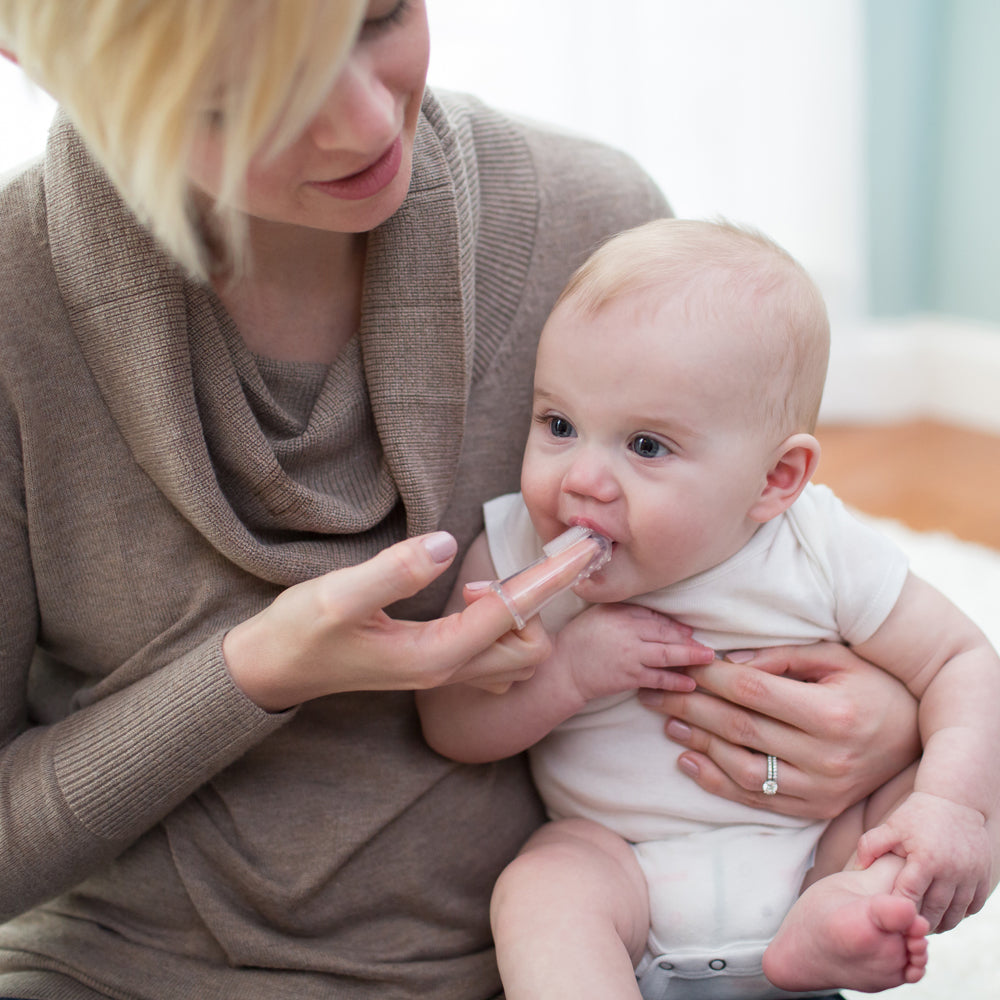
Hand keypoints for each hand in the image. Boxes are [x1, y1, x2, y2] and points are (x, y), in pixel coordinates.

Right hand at [223, 532, 550, 710]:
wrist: (275, 669)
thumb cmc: (301, 631)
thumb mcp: (339, 596)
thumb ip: (394, 572)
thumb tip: (447, 544)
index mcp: (436, 655)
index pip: (512, 612)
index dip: (552, 576)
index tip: (585, 548)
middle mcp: (449, 671)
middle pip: (531, 646)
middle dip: (537, 603)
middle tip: (499, 568)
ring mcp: (444, 673)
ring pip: (517, 654)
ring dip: (520, 615)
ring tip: (481, 584)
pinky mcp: (436, 665)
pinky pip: (496, 654)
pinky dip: (506, 626)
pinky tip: (478, 600)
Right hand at [554, 604, 710, 703]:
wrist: (562, 668)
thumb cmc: (578, 639)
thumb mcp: (599, 615)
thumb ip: (624, 611)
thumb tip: (653, 616)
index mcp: (620, 614)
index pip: (654, 618)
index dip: (674, 625)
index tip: (689, 630)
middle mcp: (628, 633)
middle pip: (665, 634)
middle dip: (688, 640)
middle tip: (707, 646)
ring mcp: (629, 656)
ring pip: (666, 655)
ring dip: (689, 657)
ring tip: (707, 659)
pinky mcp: (628, 677)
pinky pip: (657, 678)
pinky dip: (675, 681)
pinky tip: (689, 683)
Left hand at [638, 642, 920, 818]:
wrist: (915, 736)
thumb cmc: (871, 685)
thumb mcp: (835, 658)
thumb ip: (781, 659)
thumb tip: (727, 664)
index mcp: (833, 714)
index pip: (753, 693)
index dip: (710, 677)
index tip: (679, 663)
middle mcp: (827, 758)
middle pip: (740, 729)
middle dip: (689, 706)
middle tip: (652, 690)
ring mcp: (821, 790)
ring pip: (742, 770)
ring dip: (697, 744)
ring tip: (667, 721)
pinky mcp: (815, 810)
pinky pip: (756, 800)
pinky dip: (716, 782)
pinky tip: (688, 760)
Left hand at [857, 792, 991, 931]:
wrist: (956, 801)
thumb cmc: (918, 814)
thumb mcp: (891, 826)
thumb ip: (870, 845)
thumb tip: (857, 869)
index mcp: (926, 859)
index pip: (909, 896)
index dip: (899, 908)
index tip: (889, 914)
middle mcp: (952, 871)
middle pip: (934, 911)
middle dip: (918, 922)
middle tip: (904, 927)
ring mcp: (971, 876)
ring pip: (955, 914)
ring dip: (940, 923)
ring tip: (923, 924)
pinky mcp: (984, 877)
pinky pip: (972, 907)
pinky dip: (959, 915)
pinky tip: (944, 914)